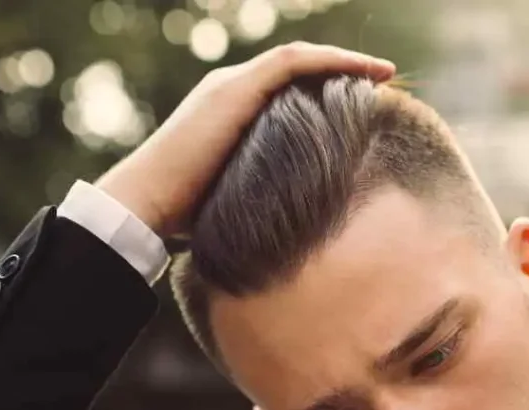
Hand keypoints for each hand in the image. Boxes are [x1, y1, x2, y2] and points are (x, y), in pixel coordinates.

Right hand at [96, 42, 395, 237]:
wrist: (145, 205)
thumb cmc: (183, 219)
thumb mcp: (236, 201)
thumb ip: (261, 197)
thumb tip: (294, 229)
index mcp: (231, 114)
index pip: (286, 92)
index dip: (326, 94)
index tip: (363, 110)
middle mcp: (232, 91)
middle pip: (297, 71)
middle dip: (341, 75)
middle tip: (382, 88)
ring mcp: (232, 86)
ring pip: (299, 60)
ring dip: (343, 63)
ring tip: (383, 75)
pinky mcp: (235, 91)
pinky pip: (292, 63)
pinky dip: (330, 62)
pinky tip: (364, 72)